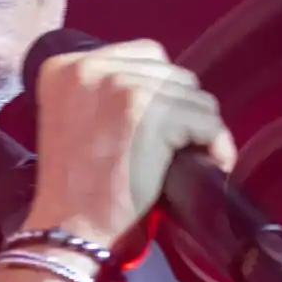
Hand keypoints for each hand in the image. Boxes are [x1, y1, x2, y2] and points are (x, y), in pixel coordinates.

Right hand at [22, 39, 237, 251]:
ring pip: (191, 93)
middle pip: (169, 71)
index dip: (160, 91)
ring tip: (193, 156)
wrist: (69, 227)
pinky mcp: (148, 113)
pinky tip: (212, 163)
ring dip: (199, 126)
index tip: (160, 127)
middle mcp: (90, 66)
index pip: (143, 54)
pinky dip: (216, 143)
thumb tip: (167, 88)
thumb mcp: (75, 118)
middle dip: (180, 108)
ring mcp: (120, 85)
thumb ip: (105, 93)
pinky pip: (205, 119)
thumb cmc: (75, 186)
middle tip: (179, 146)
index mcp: (66, 64)